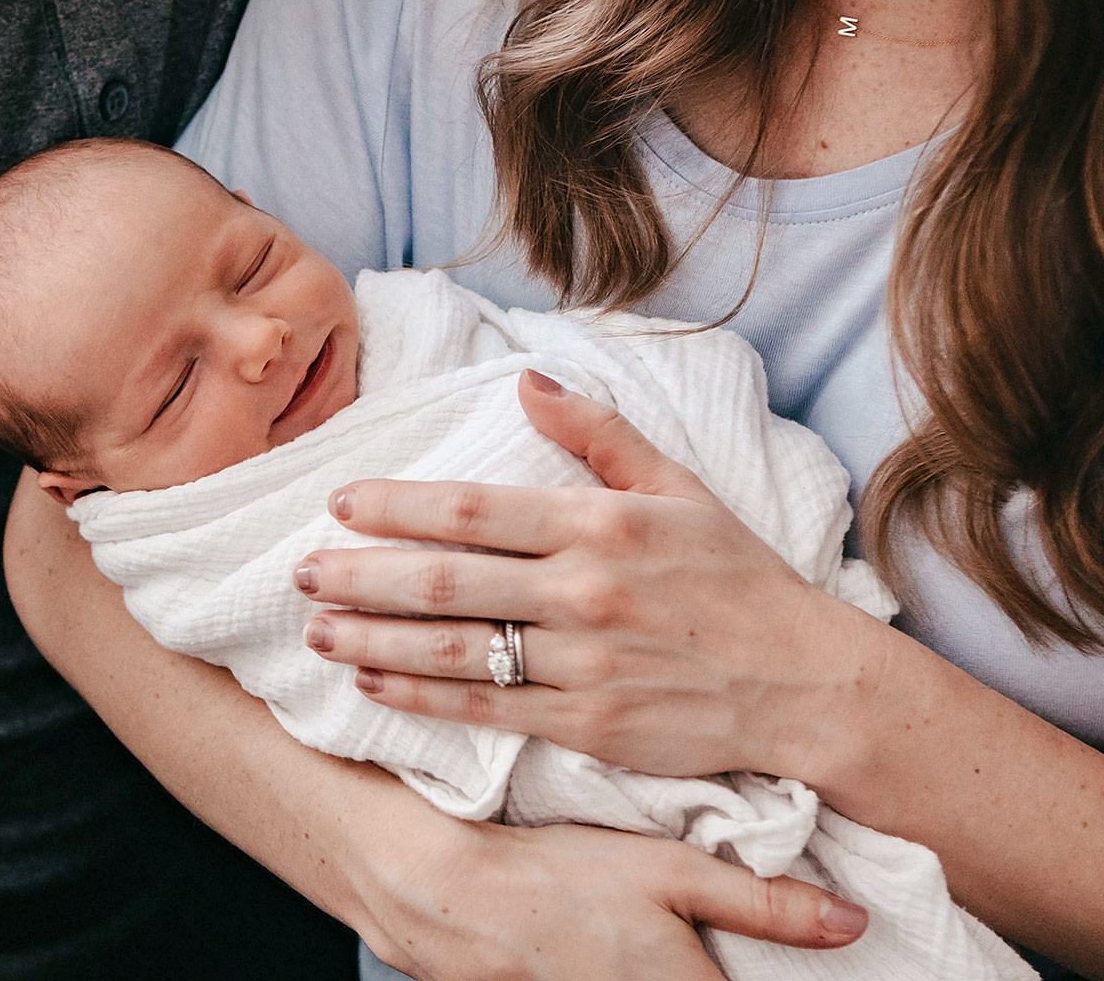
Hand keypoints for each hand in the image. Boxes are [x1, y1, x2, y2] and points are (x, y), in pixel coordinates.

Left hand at [294, 371, 885, 781]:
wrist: (803, 681)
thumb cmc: (741, 580)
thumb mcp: (682, 489)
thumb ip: (601, 434)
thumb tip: (529, 380)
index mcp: (602, 524)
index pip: (475, 509)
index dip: (398, 506)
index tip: (341, 503)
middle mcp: (585, 591)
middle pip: (445, 580)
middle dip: (361, 573)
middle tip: (301, 569)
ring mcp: (582, 663)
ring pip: (452, 647)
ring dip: (373, 636)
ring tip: (317, 627)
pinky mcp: (586, 724)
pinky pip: (484, 708)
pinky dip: (420, 695)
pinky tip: (374, 680)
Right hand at [356, 816, 869, 980]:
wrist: (442, 896)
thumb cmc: (560, 875)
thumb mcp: (672, 871)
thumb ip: (767, 903)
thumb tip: (855, 926)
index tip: (806, 971)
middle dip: (724, 971)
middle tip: (719, 942)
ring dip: (682, 974)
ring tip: (655, 937)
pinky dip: (624, 978)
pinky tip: (617, 948)